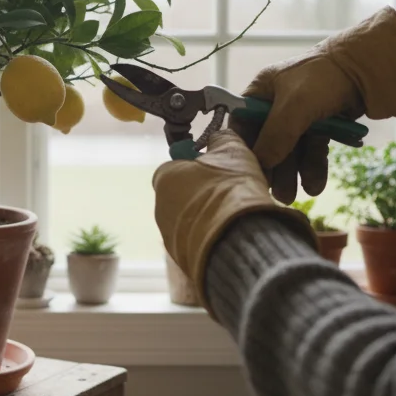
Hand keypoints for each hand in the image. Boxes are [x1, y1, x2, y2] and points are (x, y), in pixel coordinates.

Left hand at [152, 131, 315, 313]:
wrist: (235, 239)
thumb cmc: (231, 189)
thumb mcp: (233, 152)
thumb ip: (223, 140)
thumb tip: (219, 136)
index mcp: (164, 177)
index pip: (177, 166)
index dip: (200, 168)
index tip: (220, 172)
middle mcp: (160, 206)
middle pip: (183, 195)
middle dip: (204, 194)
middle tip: (231, 195)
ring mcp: (169, 236)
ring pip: (190, 221)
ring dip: (208, 218)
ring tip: (234, 219)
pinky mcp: (182, 259)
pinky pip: (197, 243)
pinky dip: (211, 240)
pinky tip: (232, 237)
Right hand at [235, 7, 395, 201]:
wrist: (368, 69)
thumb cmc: (323, 78)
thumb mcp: (295, 105)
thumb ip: (276, 134)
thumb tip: (262, 163)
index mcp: (262, 92)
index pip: (242, 124)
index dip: (243, 149)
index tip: (246, 173)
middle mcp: (277, 104)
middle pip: (268, 142)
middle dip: (272, 169)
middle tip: (274, 193)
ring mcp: (300, 116)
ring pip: (291, 150)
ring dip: (292, 173)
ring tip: (293, 198)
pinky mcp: (321, 126)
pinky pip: (312, 150)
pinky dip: (312, 167)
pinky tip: (315, 185)